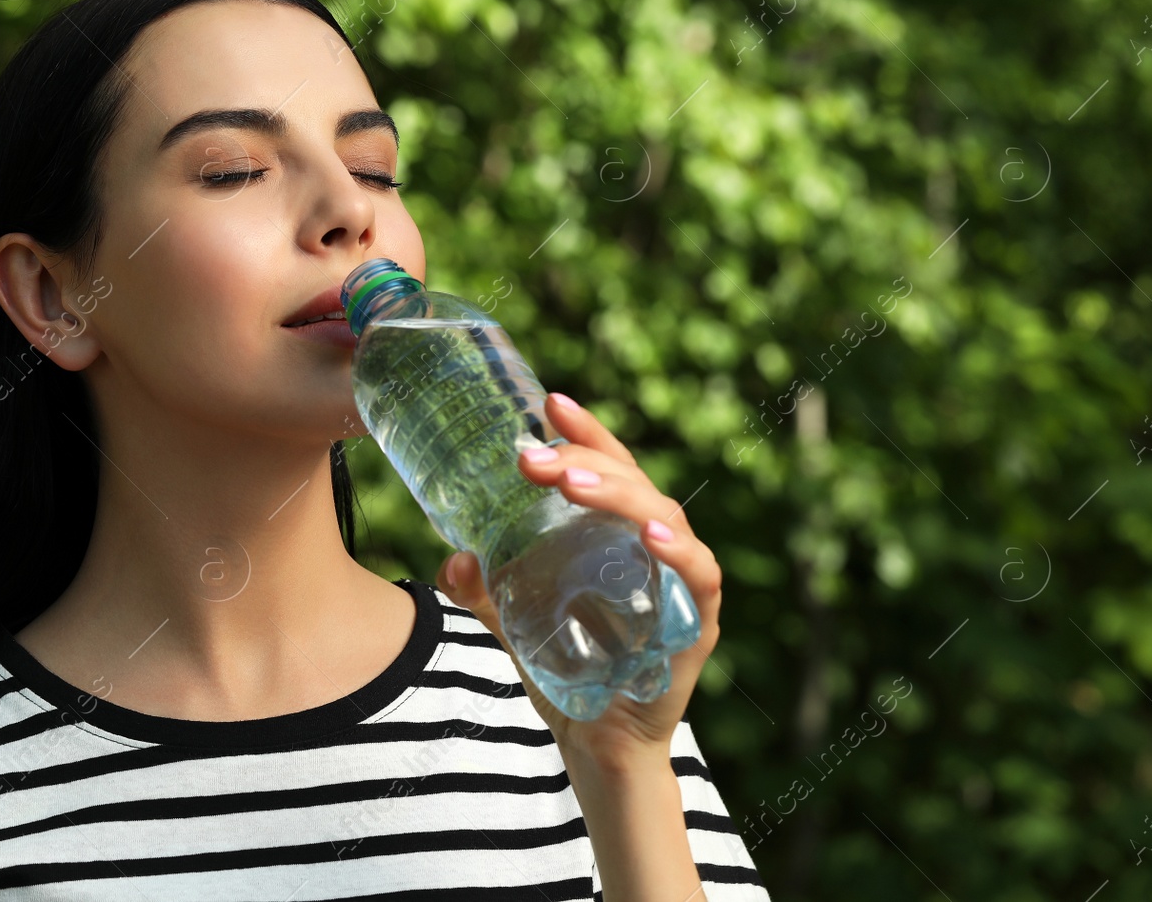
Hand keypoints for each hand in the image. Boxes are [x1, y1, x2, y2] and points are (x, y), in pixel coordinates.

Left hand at [434, 392, 721, 770]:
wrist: (598, 750)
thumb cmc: (566, 676)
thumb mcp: (515, 624)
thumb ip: (483, 592)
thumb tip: (451, 559)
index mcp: (617, 538)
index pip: (609, 469)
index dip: (587, 433)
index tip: (549, 401)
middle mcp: (654, 550)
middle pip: (631, 483)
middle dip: (584, 459)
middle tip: (533, 455)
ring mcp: (680, 583)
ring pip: (664, 515)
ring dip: (619, 493)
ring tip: (572, 482)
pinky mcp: (697, 623)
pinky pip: (699, 575)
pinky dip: (677, 550)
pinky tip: (647, 533)